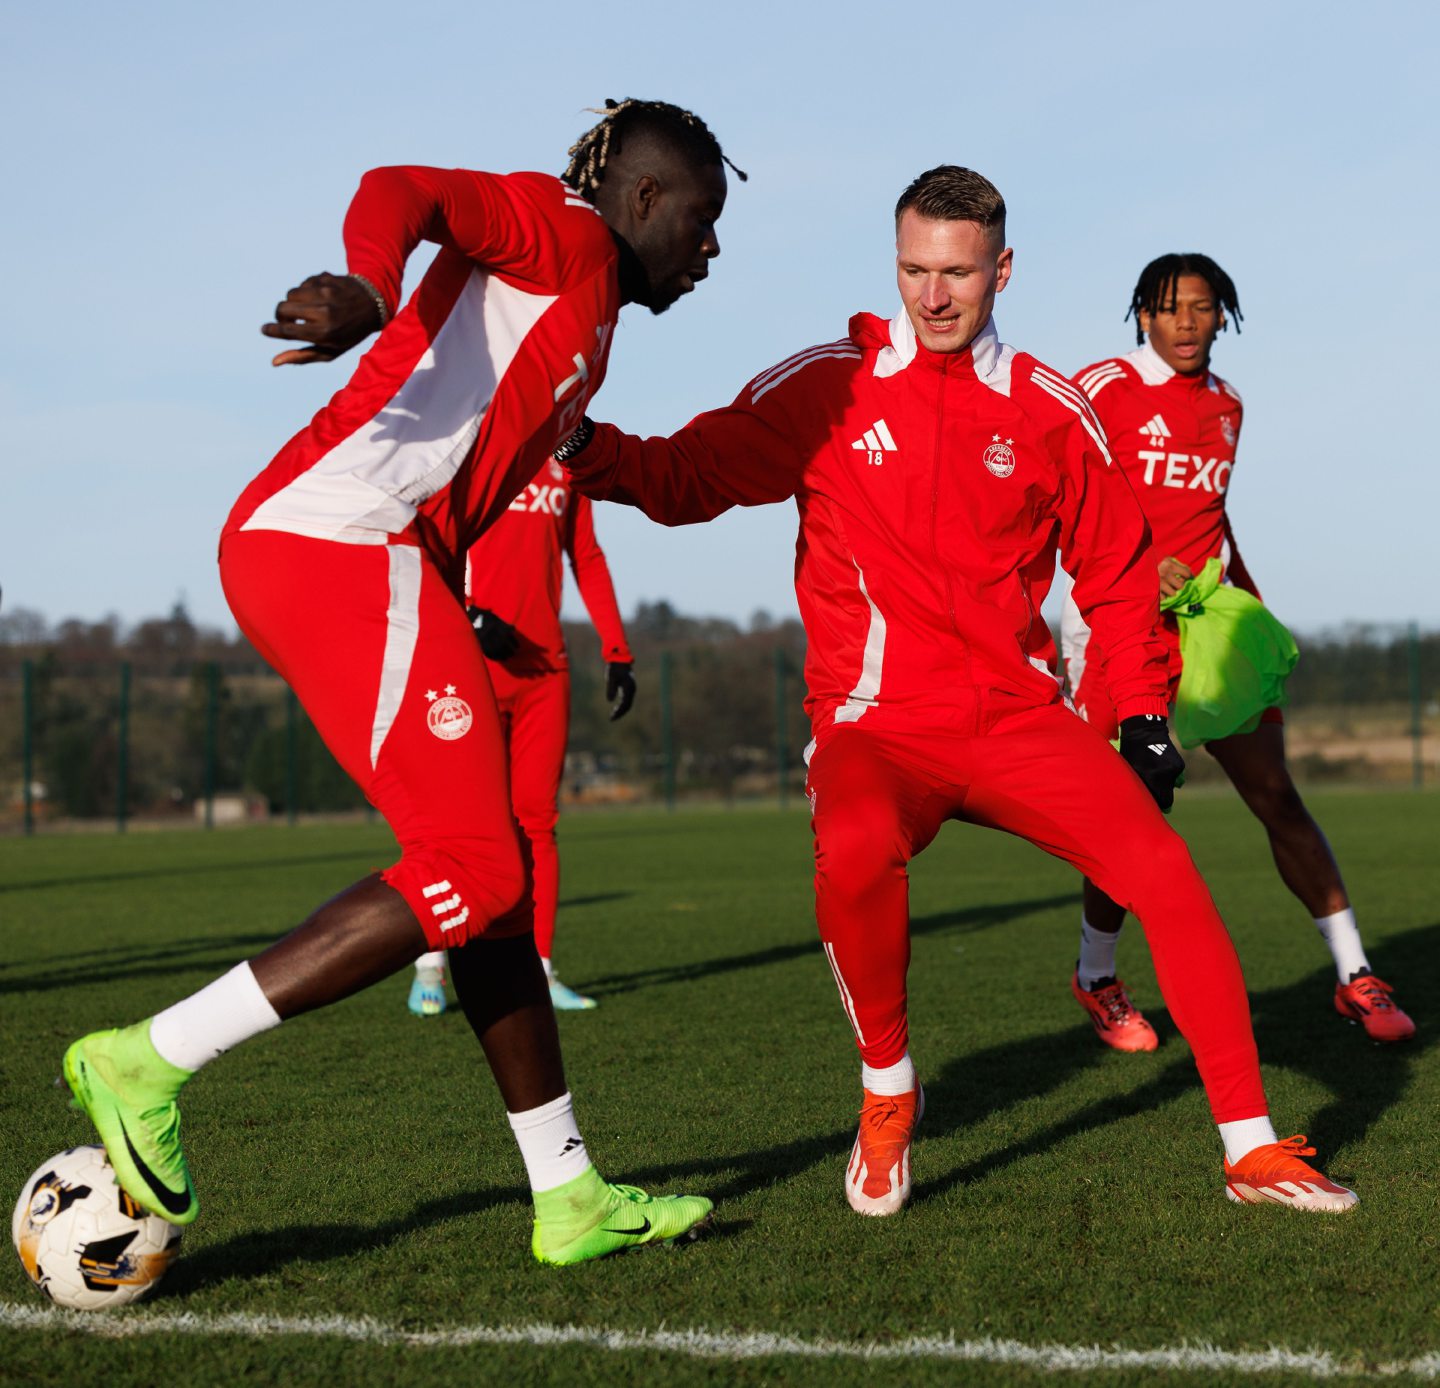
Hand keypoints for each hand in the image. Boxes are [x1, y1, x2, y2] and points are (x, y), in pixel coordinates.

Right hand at [261, 273, 382, 365]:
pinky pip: (302, 284)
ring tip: (304, 309)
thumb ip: (303, 357)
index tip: (264, 329)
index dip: (271, 330)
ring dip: (292, 302)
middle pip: (282, 308)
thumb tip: (274, 362)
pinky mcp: (324, 278)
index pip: (287, 330)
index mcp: (325, 332)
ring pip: (290, 293)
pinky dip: (305, 292)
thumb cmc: (349, 334)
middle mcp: (324, 311)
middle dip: (280, 315)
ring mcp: (324, 292)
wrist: (373, 304)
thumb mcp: (331, 351)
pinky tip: (318, 298)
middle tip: (287, 320)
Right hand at [466, 607, 518, 660]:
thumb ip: (505, 625)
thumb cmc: (485, 617)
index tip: (517, 647)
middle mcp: (497, 636)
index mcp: (502, 629)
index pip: (512, 639)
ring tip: (506, 658)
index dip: (515, 644)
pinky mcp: (482, 646)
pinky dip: (495, 657)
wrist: (472, 618)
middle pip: (506, 647)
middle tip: (513, 654)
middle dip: (511, 651)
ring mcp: (490, 642)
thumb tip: (513, 628)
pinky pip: (490, 654)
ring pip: (499, 652)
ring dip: (504, 656)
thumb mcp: (497, 619)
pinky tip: (498, 658)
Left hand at [605, 662, 635, 720]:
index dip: (618, 712)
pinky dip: (622, 705)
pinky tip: (616, 707)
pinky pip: (627, 698)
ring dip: (621, 709)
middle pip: (628, 705)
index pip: (625, 704)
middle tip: (612, 718)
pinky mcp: (628, 686)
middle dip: (620, 713)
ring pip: (628, 702)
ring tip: (613, 714)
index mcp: (628, 688)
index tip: (611, 718)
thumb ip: (611, 689)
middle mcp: (632, 689)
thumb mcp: (611, 678)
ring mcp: (631, 688)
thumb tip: (610, 701)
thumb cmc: (614, 667)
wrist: (619, 658)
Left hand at [1118, 714, 1185, 812]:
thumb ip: (1139, 786)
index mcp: (1150, 777)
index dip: (1155, 804)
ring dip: (1164, 785)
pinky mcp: (1179, 764)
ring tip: (1154, 774)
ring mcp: (1174, 769)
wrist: (1144, 730)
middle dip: (1161, 796)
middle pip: (1167, 797)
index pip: (1160, 801)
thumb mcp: (1131, 769)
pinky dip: (1169, 775)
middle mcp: (1165, 774)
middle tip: (1152, 791)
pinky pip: (1175, 776)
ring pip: (1172, 786)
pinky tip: (1159, 766)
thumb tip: (1146, 803)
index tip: (1151, 804)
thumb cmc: (1131, 752)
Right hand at [1157, 556, 1192, 598]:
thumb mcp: (1165, 559)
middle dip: (1179, 585)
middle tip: (1176, 583)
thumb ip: (1176, 566)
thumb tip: (1189, 574)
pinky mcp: (1153, 590)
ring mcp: (1159, 583)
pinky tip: (1161, 591)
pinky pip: (1164, 597)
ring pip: (1173, 593)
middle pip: (1181, 585)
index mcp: (1169, 564)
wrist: (1136, 565)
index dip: (1188, 576)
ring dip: (1172, 591)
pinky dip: (1164, 595)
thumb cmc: (1153, 561)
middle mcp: (1165, 573)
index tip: (1185, 577)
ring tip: (1168, 588)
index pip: (1186, 573)